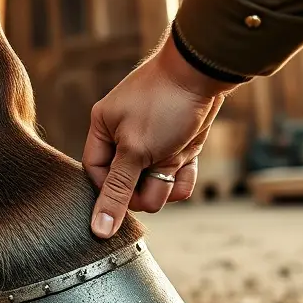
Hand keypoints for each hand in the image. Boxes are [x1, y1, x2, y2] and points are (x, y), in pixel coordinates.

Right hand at [83, 30, 237, 238]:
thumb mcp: (135, 151)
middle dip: (147, 184)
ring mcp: (153, 143)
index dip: (112, 192)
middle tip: (159, 170)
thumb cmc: (164, 103)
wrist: (205, 72)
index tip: (129, 198)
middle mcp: (125, 137)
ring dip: (168, 180)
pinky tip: (189, 160)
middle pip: (128, 186)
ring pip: (154, 184)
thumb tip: (98, 230)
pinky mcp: (177, 146)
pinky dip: (184, 175)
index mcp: (103, 129)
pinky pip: (175, 177)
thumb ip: (117, 193)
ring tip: (177, 157)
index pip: (96, 176)